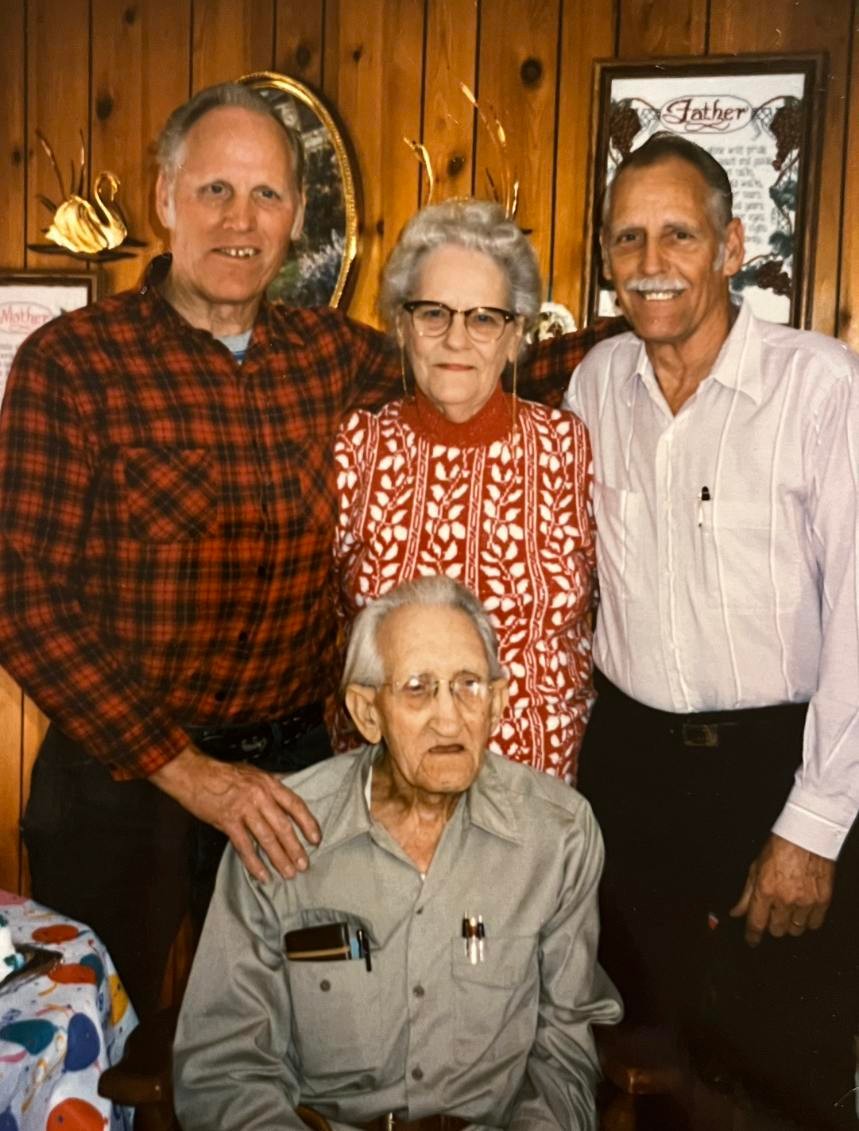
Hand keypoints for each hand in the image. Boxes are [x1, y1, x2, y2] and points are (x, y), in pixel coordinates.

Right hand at [151, 746, 320, 882]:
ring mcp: (244, 809)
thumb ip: (271, 782)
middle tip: (304, 865)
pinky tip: (263, 875)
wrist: (194, 774)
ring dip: (279, 858)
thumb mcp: (253, 772)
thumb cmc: (223, 773)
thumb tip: (289, 783)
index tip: (316, 839)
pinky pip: (245, 846)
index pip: (295, 804)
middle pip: (283, 826)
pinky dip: (255, 863)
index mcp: (269, 783)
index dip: (308, 823)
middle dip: (296, 848)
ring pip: (267, 838)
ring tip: (289, 873)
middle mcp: (260, 796)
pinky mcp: (227, 821)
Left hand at [729, 833, 834, 946]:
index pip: (756, 923)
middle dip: (772, 925)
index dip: (752, 936)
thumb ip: (745, 895)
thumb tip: (736, 913)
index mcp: (765, 890)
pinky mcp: (822, 901)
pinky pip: (814, 924)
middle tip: (773, 914)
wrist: (806, 838)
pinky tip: (804, 910)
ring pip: (795, 930)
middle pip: (776, 931)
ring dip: (790, 924)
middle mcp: (785, 899)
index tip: (751, 940)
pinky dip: (808, 921)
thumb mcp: (755, 869)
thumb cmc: (779, 849)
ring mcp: (805, 902)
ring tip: (790, 909)